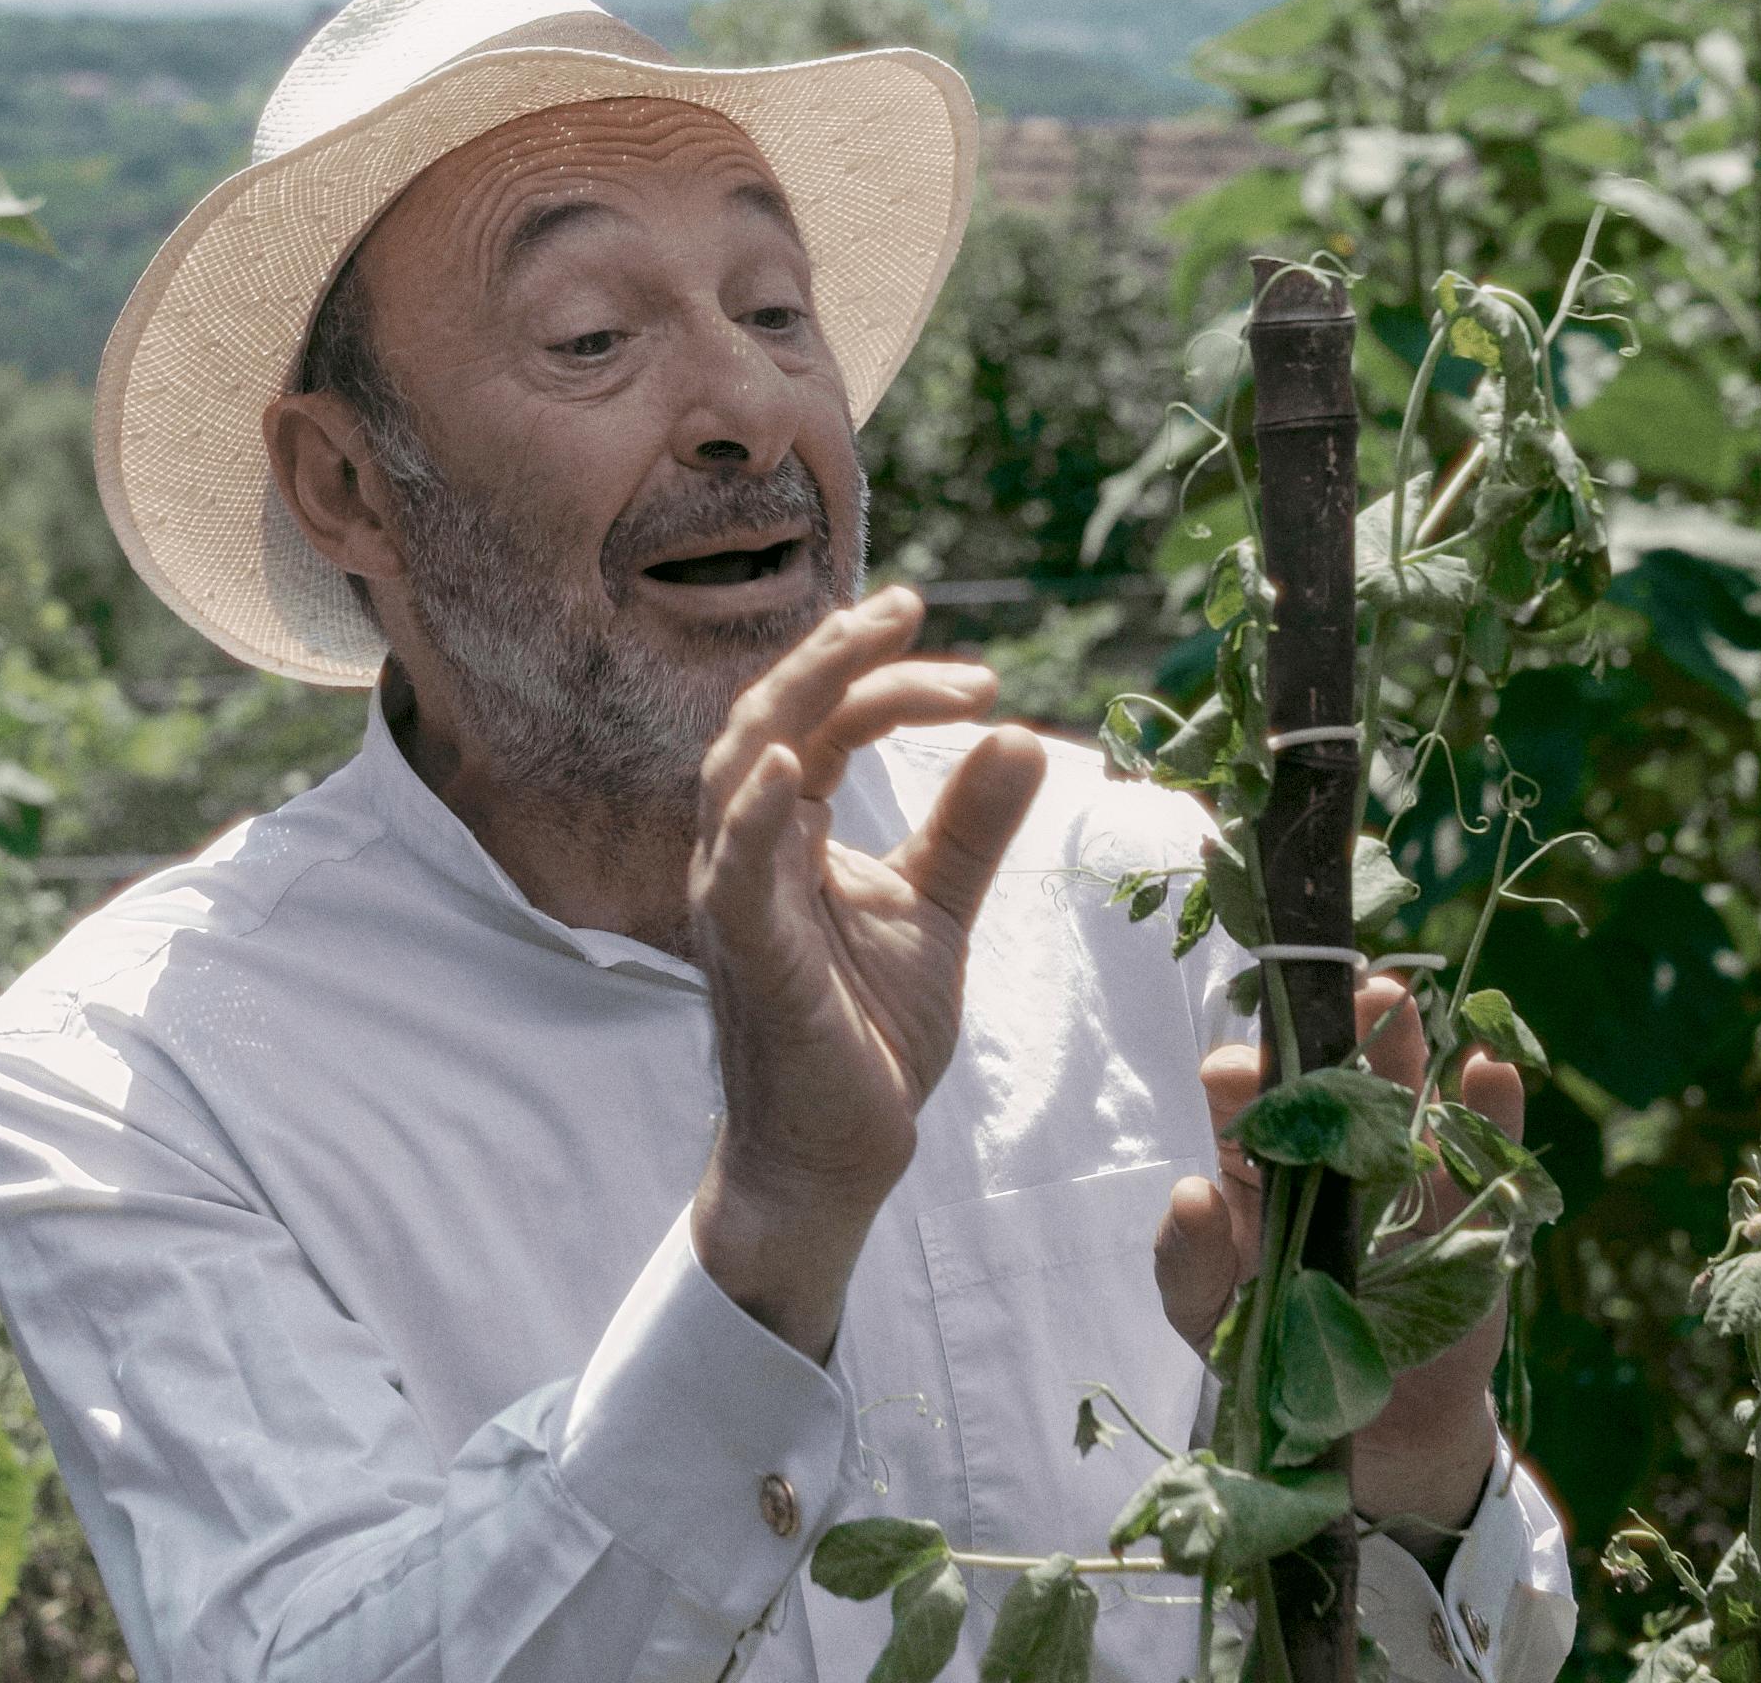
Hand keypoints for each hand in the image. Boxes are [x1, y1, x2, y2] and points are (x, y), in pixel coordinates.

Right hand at [686, 588, 1048, 1359]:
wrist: (840, 1156)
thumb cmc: (867, 1036)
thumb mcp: (936, 912)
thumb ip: (970, 828)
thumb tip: (1024, 736)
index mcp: (787, 836)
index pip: (828, 725)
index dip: (891, 684)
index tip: (982, 677)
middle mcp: (745, 855)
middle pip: (770, 719)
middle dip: (834, 654)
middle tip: (908, 605)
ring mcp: (736, 905)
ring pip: (738, 772)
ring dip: (799, 700)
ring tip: (860, 644)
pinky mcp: (751, 962)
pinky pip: (737, 877)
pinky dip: (755, 816)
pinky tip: (792, 767)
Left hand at [1152, 975, 1526, 1532]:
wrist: (1369, 1431)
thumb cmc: (1273, 1357)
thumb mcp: (1212, 1320)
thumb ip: (1188, 1264)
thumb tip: (1189, 1193)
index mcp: (1261, 1167)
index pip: (1247, 1100)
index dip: (1243, 1077)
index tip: (1236, 1075)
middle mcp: (1332, 1155)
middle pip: (1332, 1076)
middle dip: (1333, 1029)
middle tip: (1335, 989)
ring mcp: (1406, 1179)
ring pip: (1407, 1096)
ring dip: (1404, 1044)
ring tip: (1396, 997)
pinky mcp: (1469, 1217)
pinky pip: (1486, 1156)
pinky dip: (1492, 1109)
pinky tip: (1490, 1067)